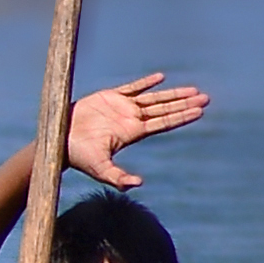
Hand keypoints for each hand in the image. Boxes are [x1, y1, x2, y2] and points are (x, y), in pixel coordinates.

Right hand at [63, 73, 205, 189]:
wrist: (58, 141)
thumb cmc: (78, 156)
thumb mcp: (100, 169)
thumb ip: (118, 177)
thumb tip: (137, 184)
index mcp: (133, 133)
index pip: (163, 123)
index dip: (181, 116)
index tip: (200, 111)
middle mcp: (131, 120)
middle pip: (164, 109)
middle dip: (184, 103)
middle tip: (205, 98)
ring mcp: (121, 108)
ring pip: (153, 98)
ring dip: (172, 93)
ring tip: (193, 90)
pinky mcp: (108, 97)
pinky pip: (131, 88)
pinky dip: (146, 83)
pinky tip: (160, 78)